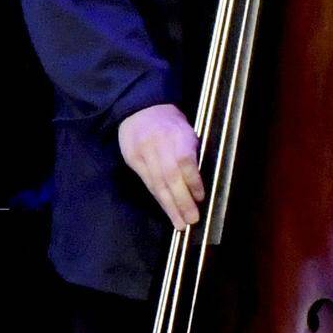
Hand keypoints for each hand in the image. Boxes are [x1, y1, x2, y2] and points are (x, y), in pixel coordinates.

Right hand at [117, 102, 206, 231]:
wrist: (140, 109)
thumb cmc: (170, 123)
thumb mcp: (187, 130)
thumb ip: (191, 153)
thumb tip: (199, 183)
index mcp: (176, 133)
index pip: (184, 160)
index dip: (192, 181)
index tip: (200, 198)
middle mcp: (158, 144)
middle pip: (170, 176)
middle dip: (181, 201)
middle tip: (191, 220)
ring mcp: (143, 152)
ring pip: (157, 183)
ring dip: (169, 206)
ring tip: (179, 223)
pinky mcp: (132, 160)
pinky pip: (147, 183)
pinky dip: (158, 198)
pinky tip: (167, 210)